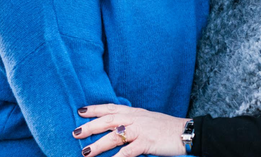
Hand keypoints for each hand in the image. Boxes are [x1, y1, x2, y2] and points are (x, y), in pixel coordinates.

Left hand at [73, 103, 187, 156]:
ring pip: (114, 136)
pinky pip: (128, 152)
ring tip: (85, 152)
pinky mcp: (147, 142)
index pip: (111, 108)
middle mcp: (135, 118)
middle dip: (90, 126)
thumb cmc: (167, 128)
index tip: (81, 111)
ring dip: (98, 145)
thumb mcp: (147, 120)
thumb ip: (133, 121)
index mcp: (135, 112)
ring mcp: (140, 130)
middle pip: (108, 120)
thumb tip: (119, 127)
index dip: (95, 109)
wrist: (185, 131)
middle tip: (75, 132)